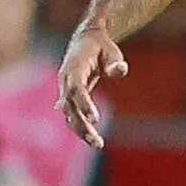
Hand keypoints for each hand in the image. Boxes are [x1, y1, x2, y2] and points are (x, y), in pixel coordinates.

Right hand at [58, 27, 128, 147]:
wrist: (85, 41)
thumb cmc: (101, 47)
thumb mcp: (111, 52)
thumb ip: (114, 63)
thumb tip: (120, 69)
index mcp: (74, 67)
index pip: (76, 88)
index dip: (83, 103)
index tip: (94, 119)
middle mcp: (65, 80)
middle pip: (70, 106)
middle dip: (81, 125)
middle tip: (96, 141)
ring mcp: (65, 89)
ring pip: (69, 114)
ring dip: (80, 130)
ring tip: (98, 144)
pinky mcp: (69, 97)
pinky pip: (72, 114)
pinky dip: (80, 127)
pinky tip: (93, 139)